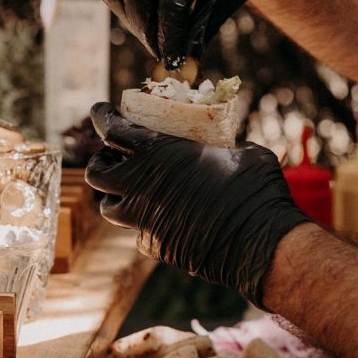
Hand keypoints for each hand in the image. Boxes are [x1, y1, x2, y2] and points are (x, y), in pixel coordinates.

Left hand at [85, 103, 309, 307]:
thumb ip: (218, 145)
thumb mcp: (240, 151)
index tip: (100, 111)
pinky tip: (165, 217)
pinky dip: (144, 222)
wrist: (259, 245)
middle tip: (117, 157)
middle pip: (97, 173)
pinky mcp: (155, 246)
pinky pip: (138, 231)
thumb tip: (224, 143)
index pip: (111, 129)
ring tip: (135, 189)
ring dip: (117, 195)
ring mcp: (144, 220)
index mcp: (158, 153)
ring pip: (109, 207)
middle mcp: (141, 186)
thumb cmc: (256, 190)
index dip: (102, 117)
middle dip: (103, 162)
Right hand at [100, 0, 298, 68]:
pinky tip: (147, 21)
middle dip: (145, 32)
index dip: (169, 38)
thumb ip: (199, 34)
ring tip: (156, 36)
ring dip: (132, 23)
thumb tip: (180, 72)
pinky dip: (125, 9)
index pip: (170, 3)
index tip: (173, 62)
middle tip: (161, 52)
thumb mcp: (224, 3)